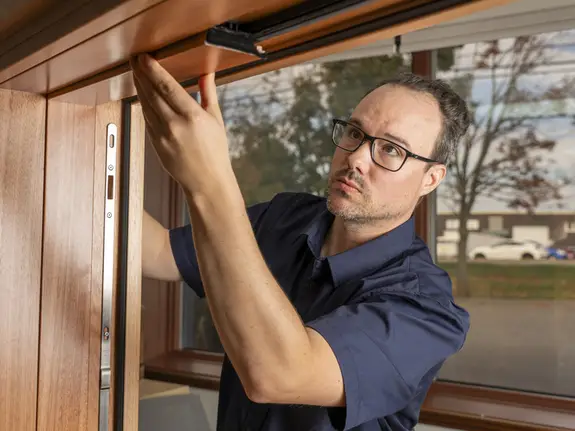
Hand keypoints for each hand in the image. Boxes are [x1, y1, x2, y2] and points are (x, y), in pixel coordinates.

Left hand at [130, 53, 232, 195]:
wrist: (206, 181)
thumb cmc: (215, 152)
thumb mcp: (216, 120)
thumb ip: (208, 94)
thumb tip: (207, 73)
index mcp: (192, 117)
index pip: (167, 87)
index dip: (153, 70)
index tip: (145, 58)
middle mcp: (174, 125)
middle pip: (151, 93)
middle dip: (141, 74)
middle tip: (135, 60)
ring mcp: (161, 135)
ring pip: (145, 105)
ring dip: (139, 87)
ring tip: (136, 72)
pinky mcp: (155, 143)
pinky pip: (146, 118)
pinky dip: (143, 103)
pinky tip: (141, 94)